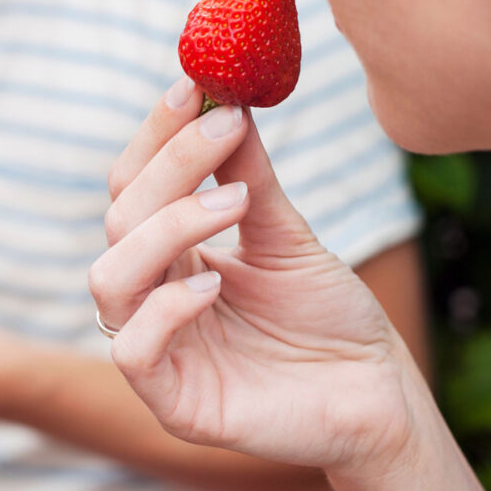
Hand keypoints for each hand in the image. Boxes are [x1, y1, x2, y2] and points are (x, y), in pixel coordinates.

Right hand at [90, 84, 428, 480]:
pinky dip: (165, 308)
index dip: (155, 136)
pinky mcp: (176, 403)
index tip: (193, 87)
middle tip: (226, 131)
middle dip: (169, 166)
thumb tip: (226, 102)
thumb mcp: (287, 235)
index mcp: (173, 258)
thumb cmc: (333, 317)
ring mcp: (161, 352)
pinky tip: (215, 283)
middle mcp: (154, 299)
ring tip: (234, 204)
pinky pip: (132, 351)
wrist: (380, 392)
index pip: (133, 186)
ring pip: (110, 277)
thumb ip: (250, 177)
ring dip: (166, 227)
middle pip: (119, 220)